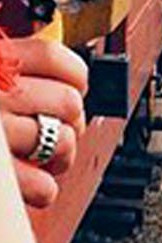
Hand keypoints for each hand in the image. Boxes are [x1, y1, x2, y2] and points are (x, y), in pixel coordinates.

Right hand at [0, 38, 88, 207]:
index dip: (74, 74)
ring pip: (62, 142)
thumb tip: (44, 54)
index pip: (53, 57)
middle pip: (68, 102)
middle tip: (58, 129)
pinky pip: (39, 184)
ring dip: (62, 155)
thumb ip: (5, 63)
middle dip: (72, 121)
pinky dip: (43, 189)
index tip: (74, 86)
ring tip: (49, 159)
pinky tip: (37, 185)